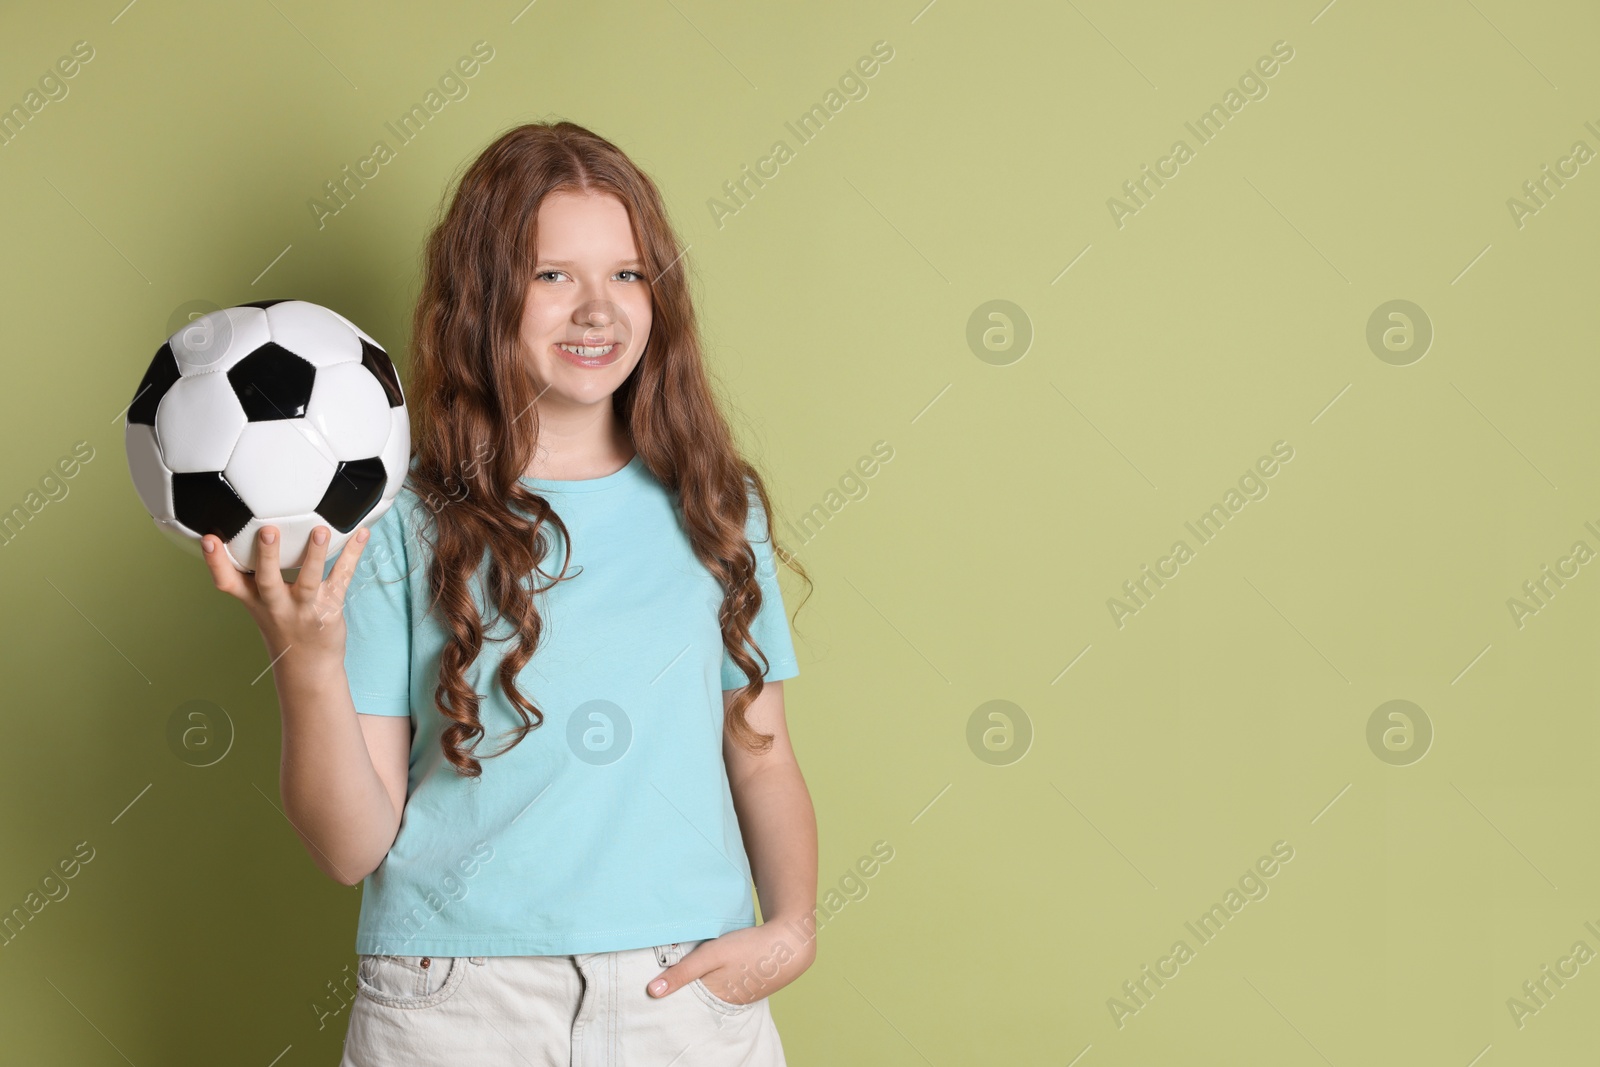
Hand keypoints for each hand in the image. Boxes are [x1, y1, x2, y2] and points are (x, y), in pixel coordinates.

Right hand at [201, 524, 369, 665]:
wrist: (308, 665)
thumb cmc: (282, 625)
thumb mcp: (257, 604)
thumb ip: (248, 576)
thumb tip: (233, 534)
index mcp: (254, 600)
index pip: (228, 582)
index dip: (215, 562)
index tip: (209, 539)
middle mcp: (277, 605)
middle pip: (268, 581)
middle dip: (266, 557)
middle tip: (267, 531)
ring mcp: (304, 608)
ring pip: (307, 581)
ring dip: (314, 555)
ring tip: (320, 531)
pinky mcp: (330, 608)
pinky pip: (342, 578)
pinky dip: (352, 555)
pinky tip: (362, 535)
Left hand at [646, 920, 816, 1004]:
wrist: (790, 943)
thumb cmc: (749, 947)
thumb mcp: (711, 955)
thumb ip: (682, 972)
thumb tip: (652, 992)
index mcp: (715, 998)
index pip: (686, 1000)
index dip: (674, 992)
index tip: (659, 985)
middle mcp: (728, 1002)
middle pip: (700, 997)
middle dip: (689, 989)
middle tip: (679, 973)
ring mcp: (742, 995)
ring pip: (715, 991)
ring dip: (706, 982)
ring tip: (700, 969)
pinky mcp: (752, 986)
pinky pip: (730, 986)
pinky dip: (722, 979)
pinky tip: (723, 968)